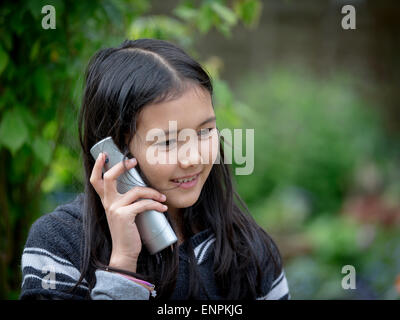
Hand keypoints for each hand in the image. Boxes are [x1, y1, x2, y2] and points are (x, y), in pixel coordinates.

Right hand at [89, 152, 167, 272]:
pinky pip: (144, 204)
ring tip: (162, 198)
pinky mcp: (125, 216)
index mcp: (106, 201)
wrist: (125, 252)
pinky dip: (156, 204)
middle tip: (134, 161)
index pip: (95, 180)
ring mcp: (115, 209)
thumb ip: (125, 201)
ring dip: (152, 193)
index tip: (104, 154)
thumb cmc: (127, 231)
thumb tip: (141, 187)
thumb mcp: (122, 213)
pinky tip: (163, 207)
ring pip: (136, 191)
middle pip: (109, 177)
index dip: (98, 166)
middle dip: (121, 166)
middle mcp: (108, 203)